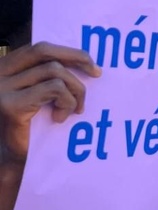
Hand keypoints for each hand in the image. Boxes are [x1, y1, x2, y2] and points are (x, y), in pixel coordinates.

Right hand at [0, 43, 100, 166]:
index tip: (90, 64)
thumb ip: (47, 77)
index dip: (67, 52)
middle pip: (44, 51)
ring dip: (75, 90)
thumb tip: (83, 60)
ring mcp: (2, 89)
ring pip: (54, 72)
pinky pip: (54, 90)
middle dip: (77, 58)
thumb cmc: (29, 129)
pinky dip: (67, 102)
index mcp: (3, 68)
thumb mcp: (37, 96)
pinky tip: (61, 118)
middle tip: (97, 74)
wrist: (9, 161)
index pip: (38, 48)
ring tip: (74, 110)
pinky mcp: (11, 105)